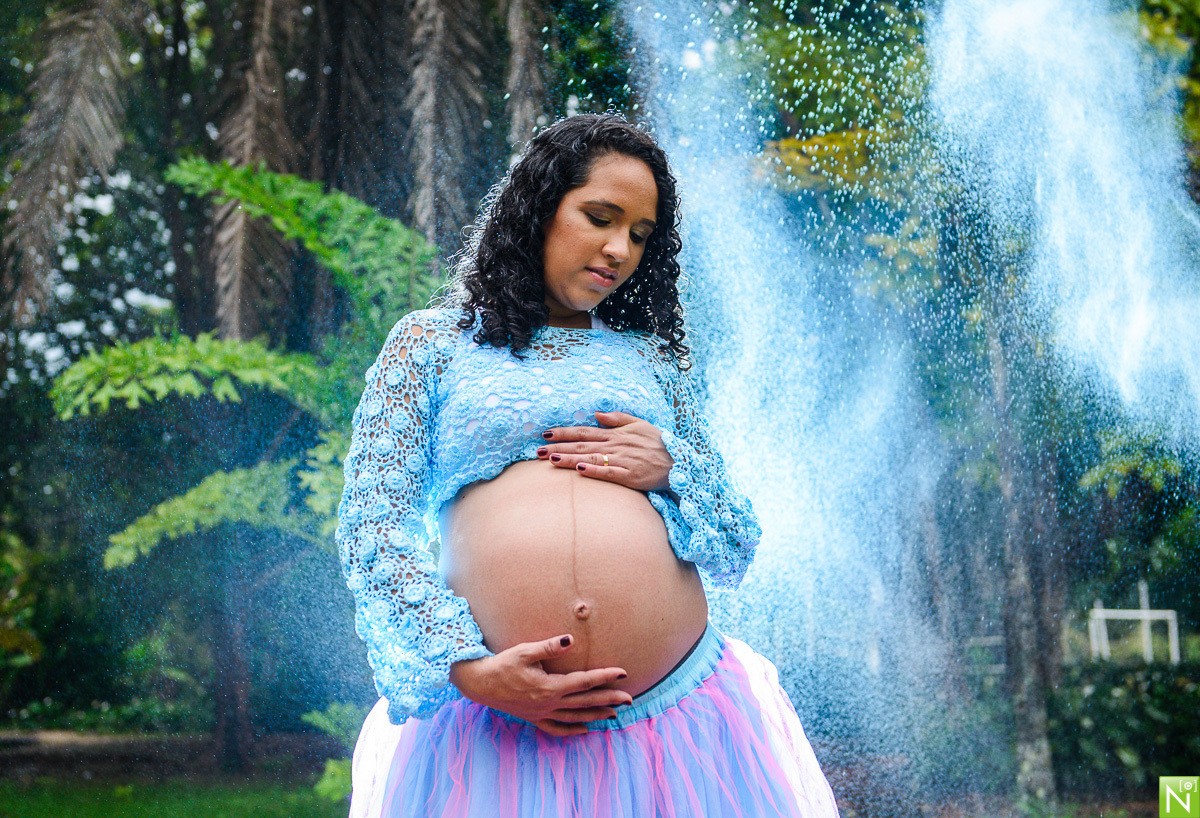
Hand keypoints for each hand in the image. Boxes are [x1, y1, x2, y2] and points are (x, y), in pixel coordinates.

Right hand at [449, 634, 633, 736]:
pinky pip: (557, 728)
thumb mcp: (524, 651)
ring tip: (615, 714)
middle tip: (630, 699)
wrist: (480, 683)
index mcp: (550, 686)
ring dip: (596, 715)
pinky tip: (585, 729)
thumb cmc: (502, 664)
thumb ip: (549, 646)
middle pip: (585, 702)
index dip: (605, 677)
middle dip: (609, 700)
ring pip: (575, 717)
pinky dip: (573, 730)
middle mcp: (549, 703)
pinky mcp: (534, 718)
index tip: (623, 673)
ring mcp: (542, 713)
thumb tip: (570, 639)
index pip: (584, 681)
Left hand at [538, 410, 673, 491]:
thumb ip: (617, 418)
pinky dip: (594, 471)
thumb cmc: (658, 443)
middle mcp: (616, 446)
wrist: (679, 462)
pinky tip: (579, 470)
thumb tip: (596, 414)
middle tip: (537, 450)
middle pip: (582, 445)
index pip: (584, 432)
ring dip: (570, 458)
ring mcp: (622, 461)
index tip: (546, 434)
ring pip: (591, 458)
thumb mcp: (639, 424)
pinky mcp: (630, 476)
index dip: (564, 432)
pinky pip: (609, 473)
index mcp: (615, 434)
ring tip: (551, 459)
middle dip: (559, 447)